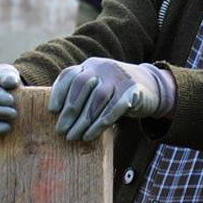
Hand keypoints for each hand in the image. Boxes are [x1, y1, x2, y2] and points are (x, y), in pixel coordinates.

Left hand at [48, 57, 175, 141]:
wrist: (151, 87)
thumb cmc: (116, 93)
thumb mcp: (98, 88)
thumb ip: (81, 95)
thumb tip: (56, 117)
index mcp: (91, 66)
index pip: (70, 75)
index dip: (59, 92)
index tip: (52, 111)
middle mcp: (104, 67)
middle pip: (82, 85)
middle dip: (69, 111)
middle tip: (61, 131)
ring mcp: (119, 77)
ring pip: (98, 98)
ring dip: (83, 121)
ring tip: (74, 137)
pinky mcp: (133, 90)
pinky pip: (115, 107)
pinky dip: (100, 123)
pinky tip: (90, 135)